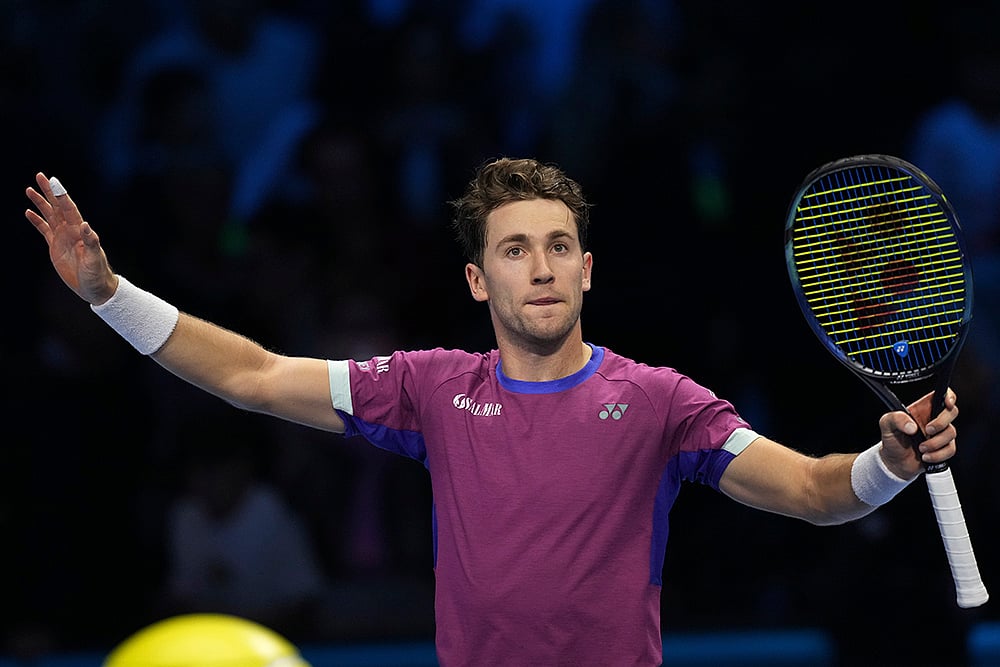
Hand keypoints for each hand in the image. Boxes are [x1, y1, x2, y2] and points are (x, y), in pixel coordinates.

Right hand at [25, 172, 117, 304]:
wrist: (94, 288)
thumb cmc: (98, 274)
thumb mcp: (95, 259)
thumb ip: (91, 242)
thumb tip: (84, 225)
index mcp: (80, 231)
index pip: (69, 208)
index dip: (61, 195)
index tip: (53, 181)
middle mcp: (71, 231)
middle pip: (58, 207)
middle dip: (49, 191)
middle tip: (40, 176)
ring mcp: (62, 238)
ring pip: (49, 215)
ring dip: (40, 203)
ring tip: (29, 190)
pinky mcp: (55, 247)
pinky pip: (44, 230)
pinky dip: (37, 221)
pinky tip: (29, 212)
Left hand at [878, 389, 957, 478]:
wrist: (895, 462)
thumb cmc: (892, 440)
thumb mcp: (886, 425)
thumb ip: (895, 419)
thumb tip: (912, 426)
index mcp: (922, 409)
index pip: (941, 395)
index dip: (949, 396)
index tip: (947, 403)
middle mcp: (933, 419)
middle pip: (952, 412)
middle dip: (941, 423)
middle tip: (927, 430)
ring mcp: (940, 433)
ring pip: (951, 433)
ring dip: (935, 443)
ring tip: (921, 448)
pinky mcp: (943, 448)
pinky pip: (950, 449)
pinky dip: (938, 455)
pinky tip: (926, 456)